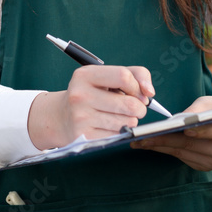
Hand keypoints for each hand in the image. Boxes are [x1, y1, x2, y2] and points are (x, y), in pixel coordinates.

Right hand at [28, 65, 154, 150]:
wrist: (61, 117)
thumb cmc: (91, 93)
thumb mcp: (106, 77)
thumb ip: (134, 75)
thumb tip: (149, 93)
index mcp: (85, 75)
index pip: (124, 76)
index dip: (138, 86)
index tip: (139, 93)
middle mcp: (80, 95)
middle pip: (129, 104)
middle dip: (140, 108)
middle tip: (135, 108)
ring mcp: (81, 117)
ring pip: (127, 122)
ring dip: (131, 121)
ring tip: (120, 116)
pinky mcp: (85, 137)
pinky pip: (118, 136)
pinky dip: (121, 132)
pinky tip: (111, 126)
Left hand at [130, 92, 211, 170]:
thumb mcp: (209, 103)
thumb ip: (196, 110)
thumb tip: (176, 121)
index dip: (201, 131)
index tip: (185, 129)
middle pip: (192, 144)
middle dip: (165, 139)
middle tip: (142, 136)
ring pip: (183, 153)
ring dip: (160, 146)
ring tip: (139, 141)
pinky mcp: (205, 167)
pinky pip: (182, 158)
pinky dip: (166, 150)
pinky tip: (152, 145)